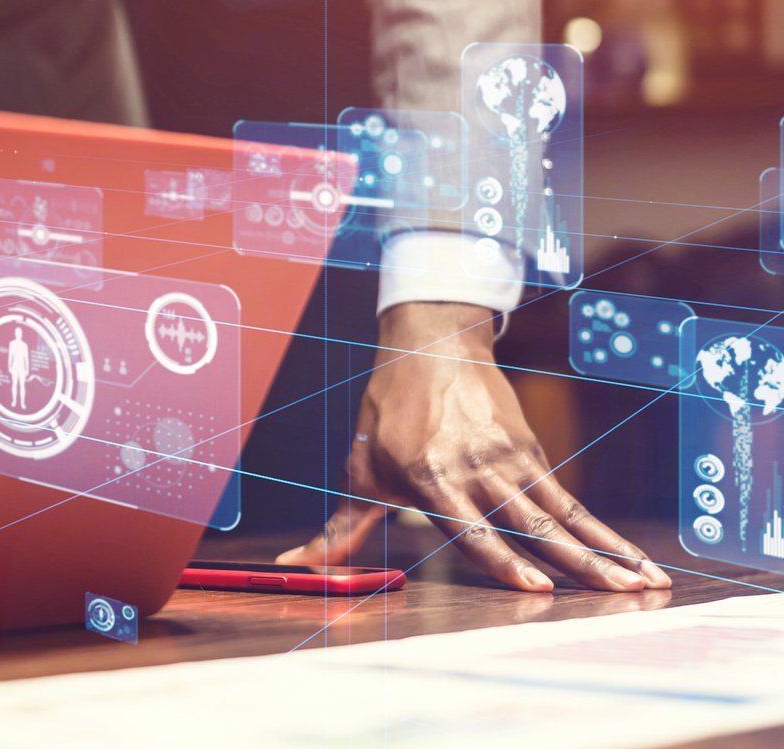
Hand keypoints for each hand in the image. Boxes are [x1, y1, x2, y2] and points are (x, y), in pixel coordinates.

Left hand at [278, 302, 670, 593]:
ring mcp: (509, 459)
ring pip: (563, 514)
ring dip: (607, 551)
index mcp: (430, 476)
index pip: (472, 528)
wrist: (428, 342)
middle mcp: (476, 468)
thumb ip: (339, 528)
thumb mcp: (359, 471)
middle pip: (533, 525)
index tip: (538, 587)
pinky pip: (571, 498)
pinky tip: (633, 557)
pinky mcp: (531, 452)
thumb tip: (293, 567)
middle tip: (620, 595)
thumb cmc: (387, 413)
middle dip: (578, 564)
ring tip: (645, 584)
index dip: (504, 559)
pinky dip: (603, 530)